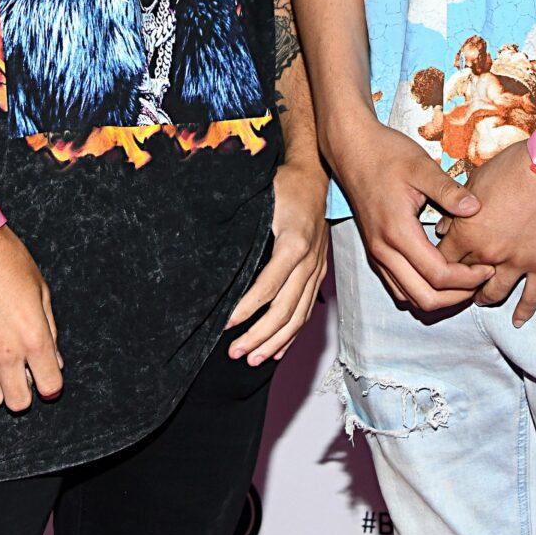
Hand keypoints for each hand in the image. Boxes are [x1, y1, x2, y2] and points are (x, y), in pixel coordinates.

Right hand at [0, 227, 62, 410]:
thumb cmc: (7, 260)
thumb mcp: (41, 290)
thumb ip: (49, 329)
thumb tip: (54, 361)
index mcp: (34, 336)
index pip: (49, 385)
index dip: (51, 386)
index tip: (46, 380)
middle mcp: (6, 352)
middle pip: (18, 402)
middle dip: (24, 392)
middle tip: (22, 376)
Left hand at [226, 158, 328, 364]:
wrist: (317, 175)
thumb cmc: (285, 184)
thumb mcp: (264, 199)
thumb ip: (246, 227)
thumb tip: (216, 252)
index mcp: (294, 243)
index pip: (268, 286)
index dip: (246, 308)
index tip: (225, 323)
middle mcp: (309, 260)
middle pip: (285, 309)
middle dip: (259, 336)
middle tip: (235, 353)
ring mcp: (317, 268)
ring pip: (298, 315)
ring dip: (275, 342)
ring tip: (252, 360)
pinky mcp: (319, 272)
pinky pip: (307, 309)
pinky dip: (292, 334)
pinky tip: (277, 351)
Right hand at [332, 116, 494, 312]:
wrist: (352, 148)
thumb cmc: (386, 153)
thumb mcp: (421, 166)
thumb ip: (448, 190)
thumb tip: (476, 208)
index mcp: (398, 231)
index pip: (438, 275)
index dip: (467, 278)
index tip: (488, 267)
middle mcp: (384, 250)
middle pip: (424, 298)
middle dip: (457, 296)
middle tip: (481, 279)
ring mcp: (377, 253)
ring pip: (409, 298)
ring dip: (439, 297)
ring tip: (465, 280)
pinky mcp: (375, 251)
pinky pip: (398, 286)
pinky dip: (422, 290)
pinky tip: (441, 274)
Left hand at [436, 141, 535, 327]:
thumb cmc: (515, 165)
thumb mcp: (477, 180)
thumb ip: (457, 207)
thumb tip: (442, 227)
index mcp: (468, 231)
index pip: (442, 258)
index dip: (439, 261)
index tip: (440, 262)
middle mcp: (488, 253)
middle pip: (464, 278)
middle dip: (458, 282)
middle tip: (457, 286)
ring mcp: (517, 263)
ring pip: (494, 293)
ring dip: (484, 298)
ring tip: (481, 299)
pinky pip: (532, 297)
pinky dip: (524, 312)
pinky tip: (518, 321)